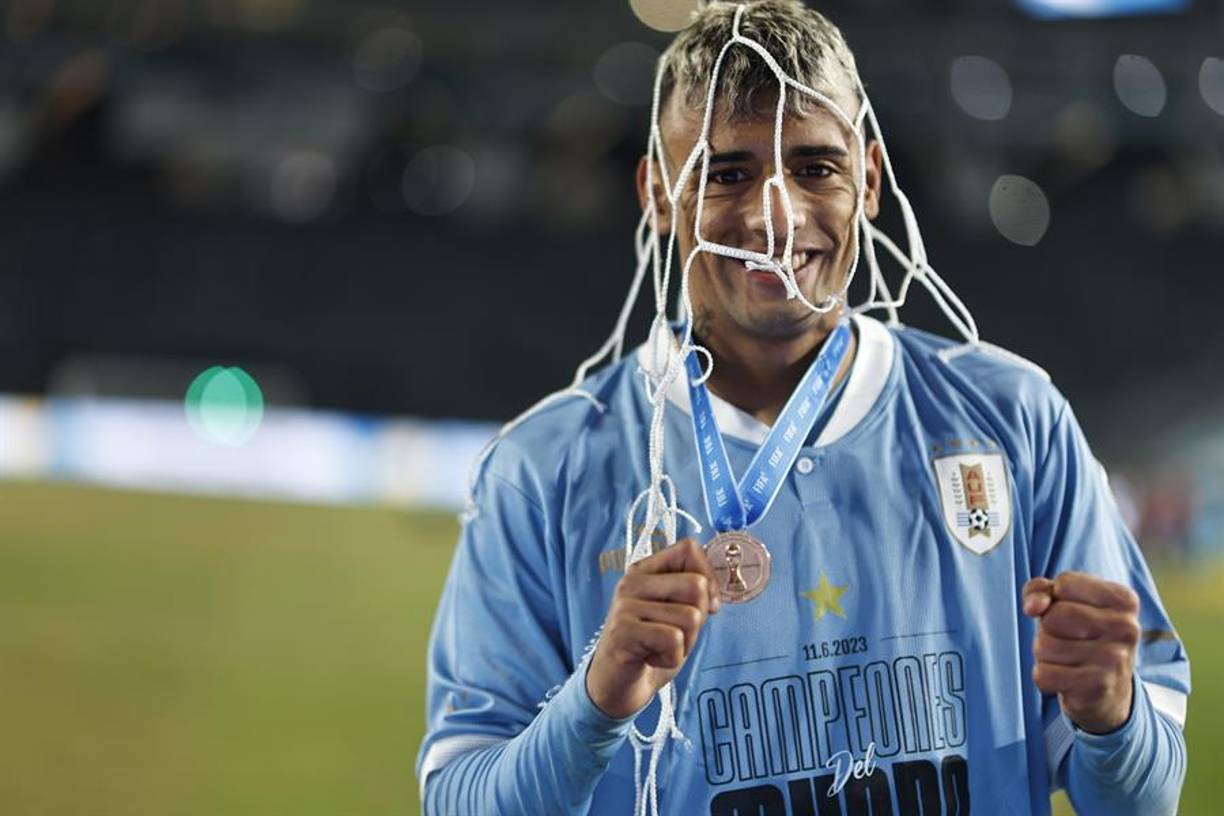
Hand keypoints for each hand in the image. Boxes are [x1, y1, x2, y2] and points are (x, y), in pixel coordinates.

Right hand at [586, 538, 719, 718]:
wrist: (617, 686)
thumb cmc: (650, 649)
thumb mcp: (677, 616)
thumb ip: (694, 597)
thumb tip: (715, 594)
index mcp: (645, 571)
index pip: (689, 549)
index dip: (708, 576)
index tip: (705, 604)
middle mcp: (631, 582)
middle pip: (697, 585)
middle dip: (698, 619)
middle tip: (675, 636)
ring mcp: (624, 606)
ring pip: (690, 616)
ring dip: (685, 643)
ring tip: (660, 648)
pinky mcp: (622, 631)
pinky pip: (674, 639)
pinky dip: (671, 658)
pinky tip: (650, 658)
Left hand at [1022, 571, 1140, 733]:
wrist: (1109, 692)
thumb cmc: (1080, 635)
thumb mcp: (1062, 602)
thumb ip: (1040, 590)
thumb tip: (1032, 607)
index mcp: (1124, 599)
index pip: (1065, 584)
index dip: (1054, 599)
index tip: (1071, 611)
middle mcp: (1126, 627)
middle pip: (1054, 615)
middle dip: (1047, 628)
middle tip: (1067, 639)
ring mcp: (1115, 659)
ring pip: (1044, 645)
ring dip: (1044, 653)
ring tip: (1068, 659)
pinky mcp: (1098, 687)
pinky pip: (1044, 674)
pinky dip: (1045, 676)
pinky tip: (1066, 678)